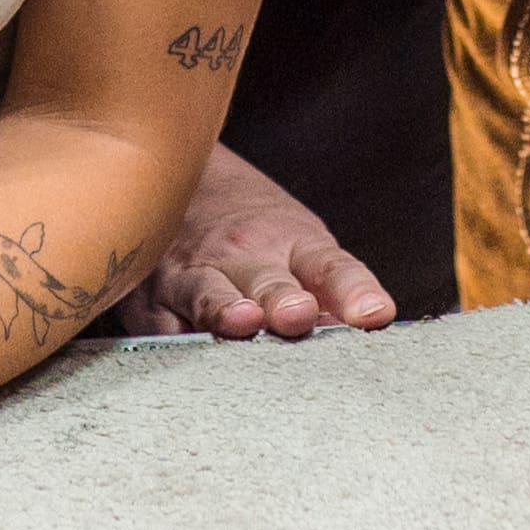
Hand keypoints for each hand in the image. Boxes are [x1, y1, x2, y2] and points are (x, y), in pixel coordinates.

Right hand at [111, 141, 396, 340]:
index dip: (353, 289)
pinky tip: (184, 347)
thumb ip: (331, 292)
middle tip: (300, 313)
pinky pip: (162, 324)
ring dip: (226, 308)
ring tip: (245, 320)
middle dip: (282, 298)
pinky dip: (174, 337)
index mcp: (292, 242)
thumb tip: (371, 334)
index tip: (375, 314)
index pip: (330, 266)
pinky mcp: (154, 303)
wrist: (183, 182)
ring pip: (210, 294)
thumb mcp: (300, 245)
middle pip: (268, 280)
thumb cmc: (254, 232)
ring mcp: (195, 274)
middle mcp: (243, 254)